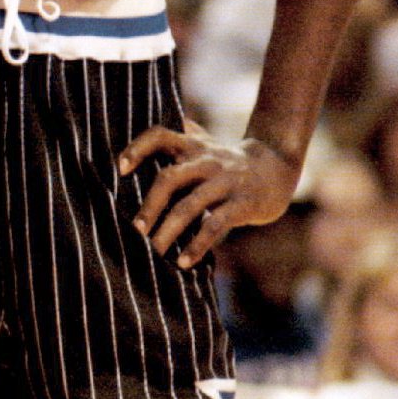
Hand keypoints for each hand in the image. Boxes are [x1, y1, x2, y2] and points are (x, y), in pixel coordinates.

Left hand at [118, 120, 298, 266]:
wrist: (277, 166)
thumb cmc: (228, 161)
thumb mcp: (204, 144)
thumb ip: (177, 138)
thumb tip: (138, 135)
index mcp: (192, 146)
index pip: (160, 136)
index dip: (138, 148)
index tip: (120, 169)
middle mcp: (206, 161)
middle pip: (169, 179)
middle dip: (149, 207)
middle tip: (134, 230)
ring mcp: (225, 182)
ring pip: (189, 206)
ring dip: (168, 231)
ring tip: (152, 252)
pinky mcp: (242, 203)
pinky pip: (215, 225)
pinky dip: (197, 245)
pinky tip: (183, 262)